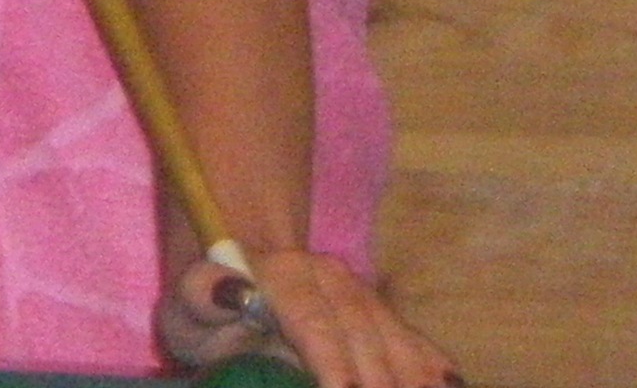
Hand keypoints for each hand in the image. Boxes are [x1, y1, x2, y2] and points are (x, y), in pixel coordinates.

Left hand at [159, 248, 457, 387]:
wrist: (241, 261)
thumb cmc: (209, 306)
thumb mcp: (188, 303)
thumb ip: (204, 297)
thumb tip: (230, 292)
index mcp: (283, 274)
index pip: (314, 321)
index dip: (333, 361)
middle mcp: (330, 277)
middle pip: (362, 334)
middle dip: (376, 381)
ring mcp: (360, 292)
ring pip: (393, 336)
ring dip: (410, 376)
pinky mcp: (378, 309)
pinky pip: (411, 338)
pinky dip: (431, 364)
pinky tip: (449, 383)